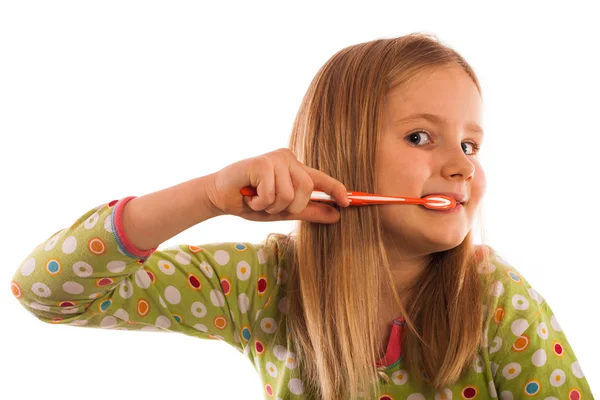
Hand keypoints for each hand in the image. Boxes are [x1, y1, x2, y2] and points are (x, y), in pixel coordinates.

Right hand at [206, 148, 348, 223]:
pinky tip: (249, 196)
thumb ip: (310, 211)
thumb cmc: (251, 202)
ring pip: (289, 194)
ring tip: (257, 200)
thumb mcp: (284, 211)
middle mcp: (288, 159)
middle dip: (289, 206)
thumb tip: (337, 215)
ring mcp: (275, 158)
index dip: (337, 189)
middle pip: (306, 189)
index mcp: (296, 169)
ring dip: (271, 206)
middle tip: (270, 206)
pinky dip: (260, 203)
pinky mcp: (262, 163)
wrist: (220, 197)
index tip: (347, 202)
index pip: (322, 179)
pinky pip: (272, 193)